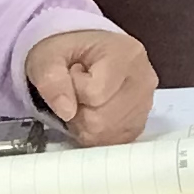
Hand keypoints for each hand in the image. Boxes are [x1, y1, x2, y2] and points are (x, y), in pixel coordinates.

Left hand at [26, 26, 156, 143]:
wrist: (85, 55)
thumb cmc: (69, 53)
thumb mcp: (47, 55)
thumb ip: (51, 79)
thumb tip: (67, 112)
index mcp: (127, 54)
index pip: (94, 93)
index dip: (73, 88)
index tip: (73, 72)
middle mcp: (144, 79)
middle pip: (101, 119)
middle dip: (79, 111)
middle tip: (77, 90)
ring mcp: (146, 104)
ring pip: (106, 134)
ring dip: (86, 124)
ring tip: (86, 101)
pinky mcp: (140, 124)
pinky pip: (113, 141)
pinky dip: (96, 133)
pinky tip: (95, 113)